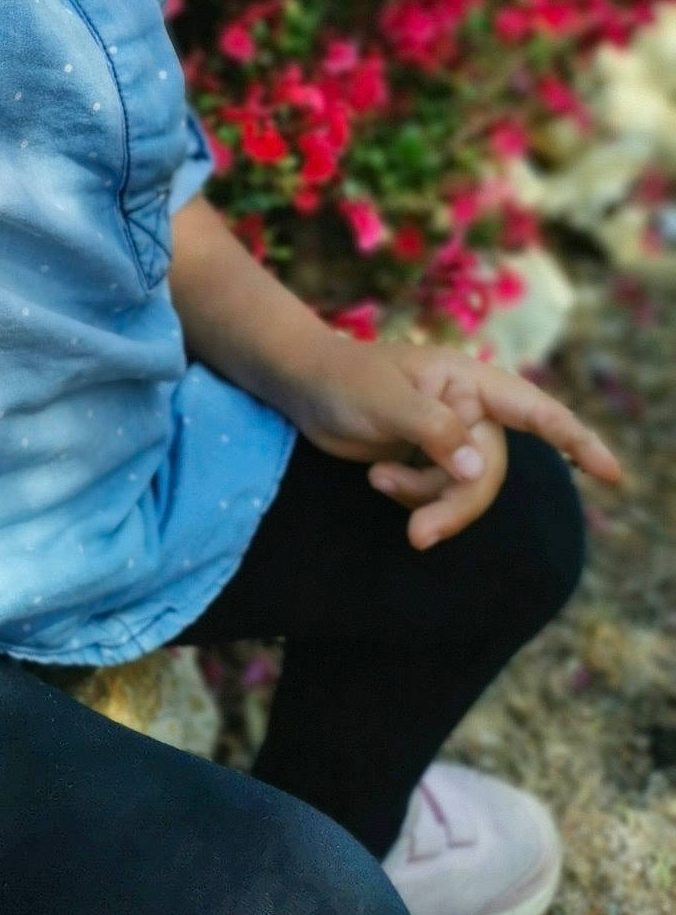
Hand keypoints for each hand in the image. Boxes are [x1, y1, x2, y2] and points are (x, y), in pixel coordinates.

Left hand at [286, 333, 623, 550]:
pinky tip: (376, 477)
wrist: (302, 384)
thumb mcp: (385, 402)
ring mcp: (448, 434)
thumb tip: (478, 468)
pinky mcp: (427, 457)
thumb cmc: (342, 379)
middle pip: (489, 470)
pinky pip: (439, 493)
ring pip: (465, 488)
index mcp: (468, 381)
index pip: (534, 410)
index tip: (611, 474)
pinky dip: (412, 495)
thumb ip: (435, 432)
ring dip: (428, 500)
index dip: (575, 440)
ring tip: (379, 482)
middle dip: (459, 504)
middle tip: (419, 535)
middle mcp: (467, 407)